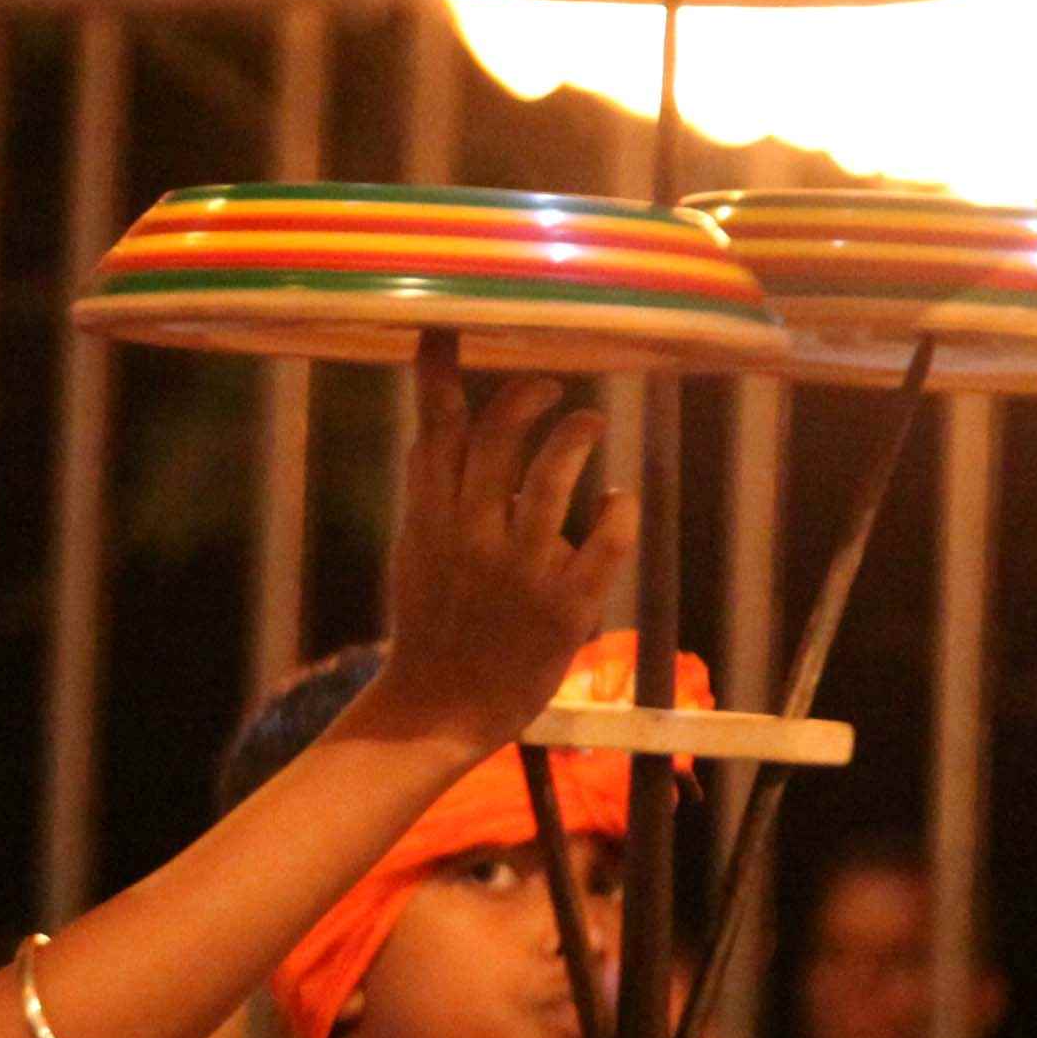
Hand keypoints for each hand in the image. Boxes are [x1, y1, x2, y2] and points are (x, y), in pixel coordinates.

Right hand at [357, 371, 626, 747]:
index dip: (440, 373)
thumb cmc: (433, 624)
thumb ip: (432, 488)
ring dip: (577, 436)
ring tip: (587, 421)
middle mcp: (473, 537)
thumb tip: (441, 421)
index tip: (447, 328)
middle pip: (501, 437)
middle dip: (530, 397)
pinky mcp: (565, 608)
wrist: (439, 710)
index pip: (437, 430)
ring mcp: (521, 572)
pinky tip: (619, 499)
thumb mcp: (416, 550)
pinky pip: (604, 542)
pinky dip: (618, 511)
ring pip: (555, 478)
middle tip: (550, 386)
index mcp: (431, 521)